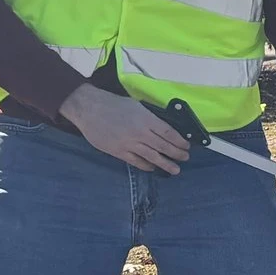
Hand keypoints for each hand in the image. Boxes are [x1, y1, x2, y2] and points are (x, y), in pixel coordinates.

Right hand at [61, 84, 190, 172]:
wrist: (89, 108)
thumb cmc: (113, 104)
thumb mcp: (137, 105)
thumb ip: (150, 117)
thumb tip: (163, 128)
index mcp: (146, 119)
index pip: (168, 133)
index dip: (180, 141)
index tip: (187, 146)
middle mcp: (140, 133)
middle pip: (163, 146)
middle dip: (177, 153)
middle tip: (185, 158)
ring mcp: (129, 144)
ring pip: (152, 157)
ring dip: (165, 164)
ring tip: (175, 170)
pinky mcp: (118, 151)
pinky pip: (135, 161)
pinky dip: (146, 166)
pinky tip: (153, 168)